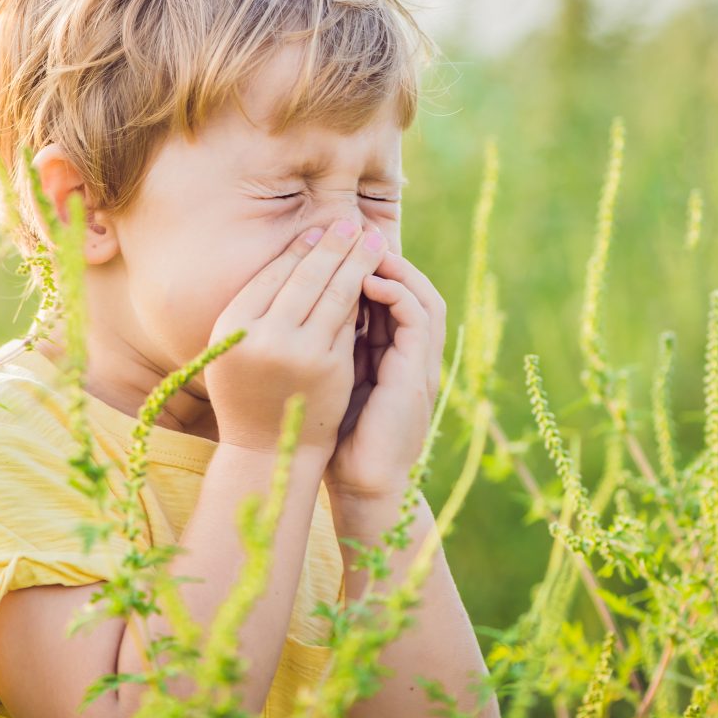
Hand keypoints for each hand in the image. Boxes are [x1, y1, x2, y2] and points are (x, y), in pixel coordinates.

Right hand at [204, 219, 389, 457]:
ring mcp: (299, 352)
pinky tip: (373, 277)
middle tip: (351, 222)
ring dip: (356, 261)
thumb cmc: (247, 392)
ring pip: (334, 294)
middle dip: (333, 245)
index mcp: (231, 325)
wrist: (266, 451)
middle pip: (305, 277)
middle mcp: (262, 335)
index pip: (273, 274)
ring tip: (371, 240)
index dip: (299, 249)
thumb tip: (295, 255)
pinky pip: (349, 321)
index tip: (318, 229)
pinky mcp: (330, 367)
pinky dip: (362, 296)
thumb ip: (255, 309)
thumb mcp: (234, 348)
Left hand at [325, 247, 445, 502]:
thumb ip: (327, 346)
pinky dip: (396, 294)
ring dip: (394, 268)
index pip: (391, 295)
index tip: (335, 244)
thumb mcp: (330, 379)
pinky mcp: (419, 374)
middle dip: (383, 257)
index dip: (368, 266)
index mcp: (393, 354)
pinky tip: (366, 282)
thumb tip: (294, 308)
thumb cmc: (337, 437)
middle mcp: (412, 355)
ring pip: (422, 296)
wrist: (361, 485)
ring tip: (361, 248)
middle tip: (351, 232)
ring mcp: (420, 364)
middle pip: (412, 287)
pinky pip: (418, 319)